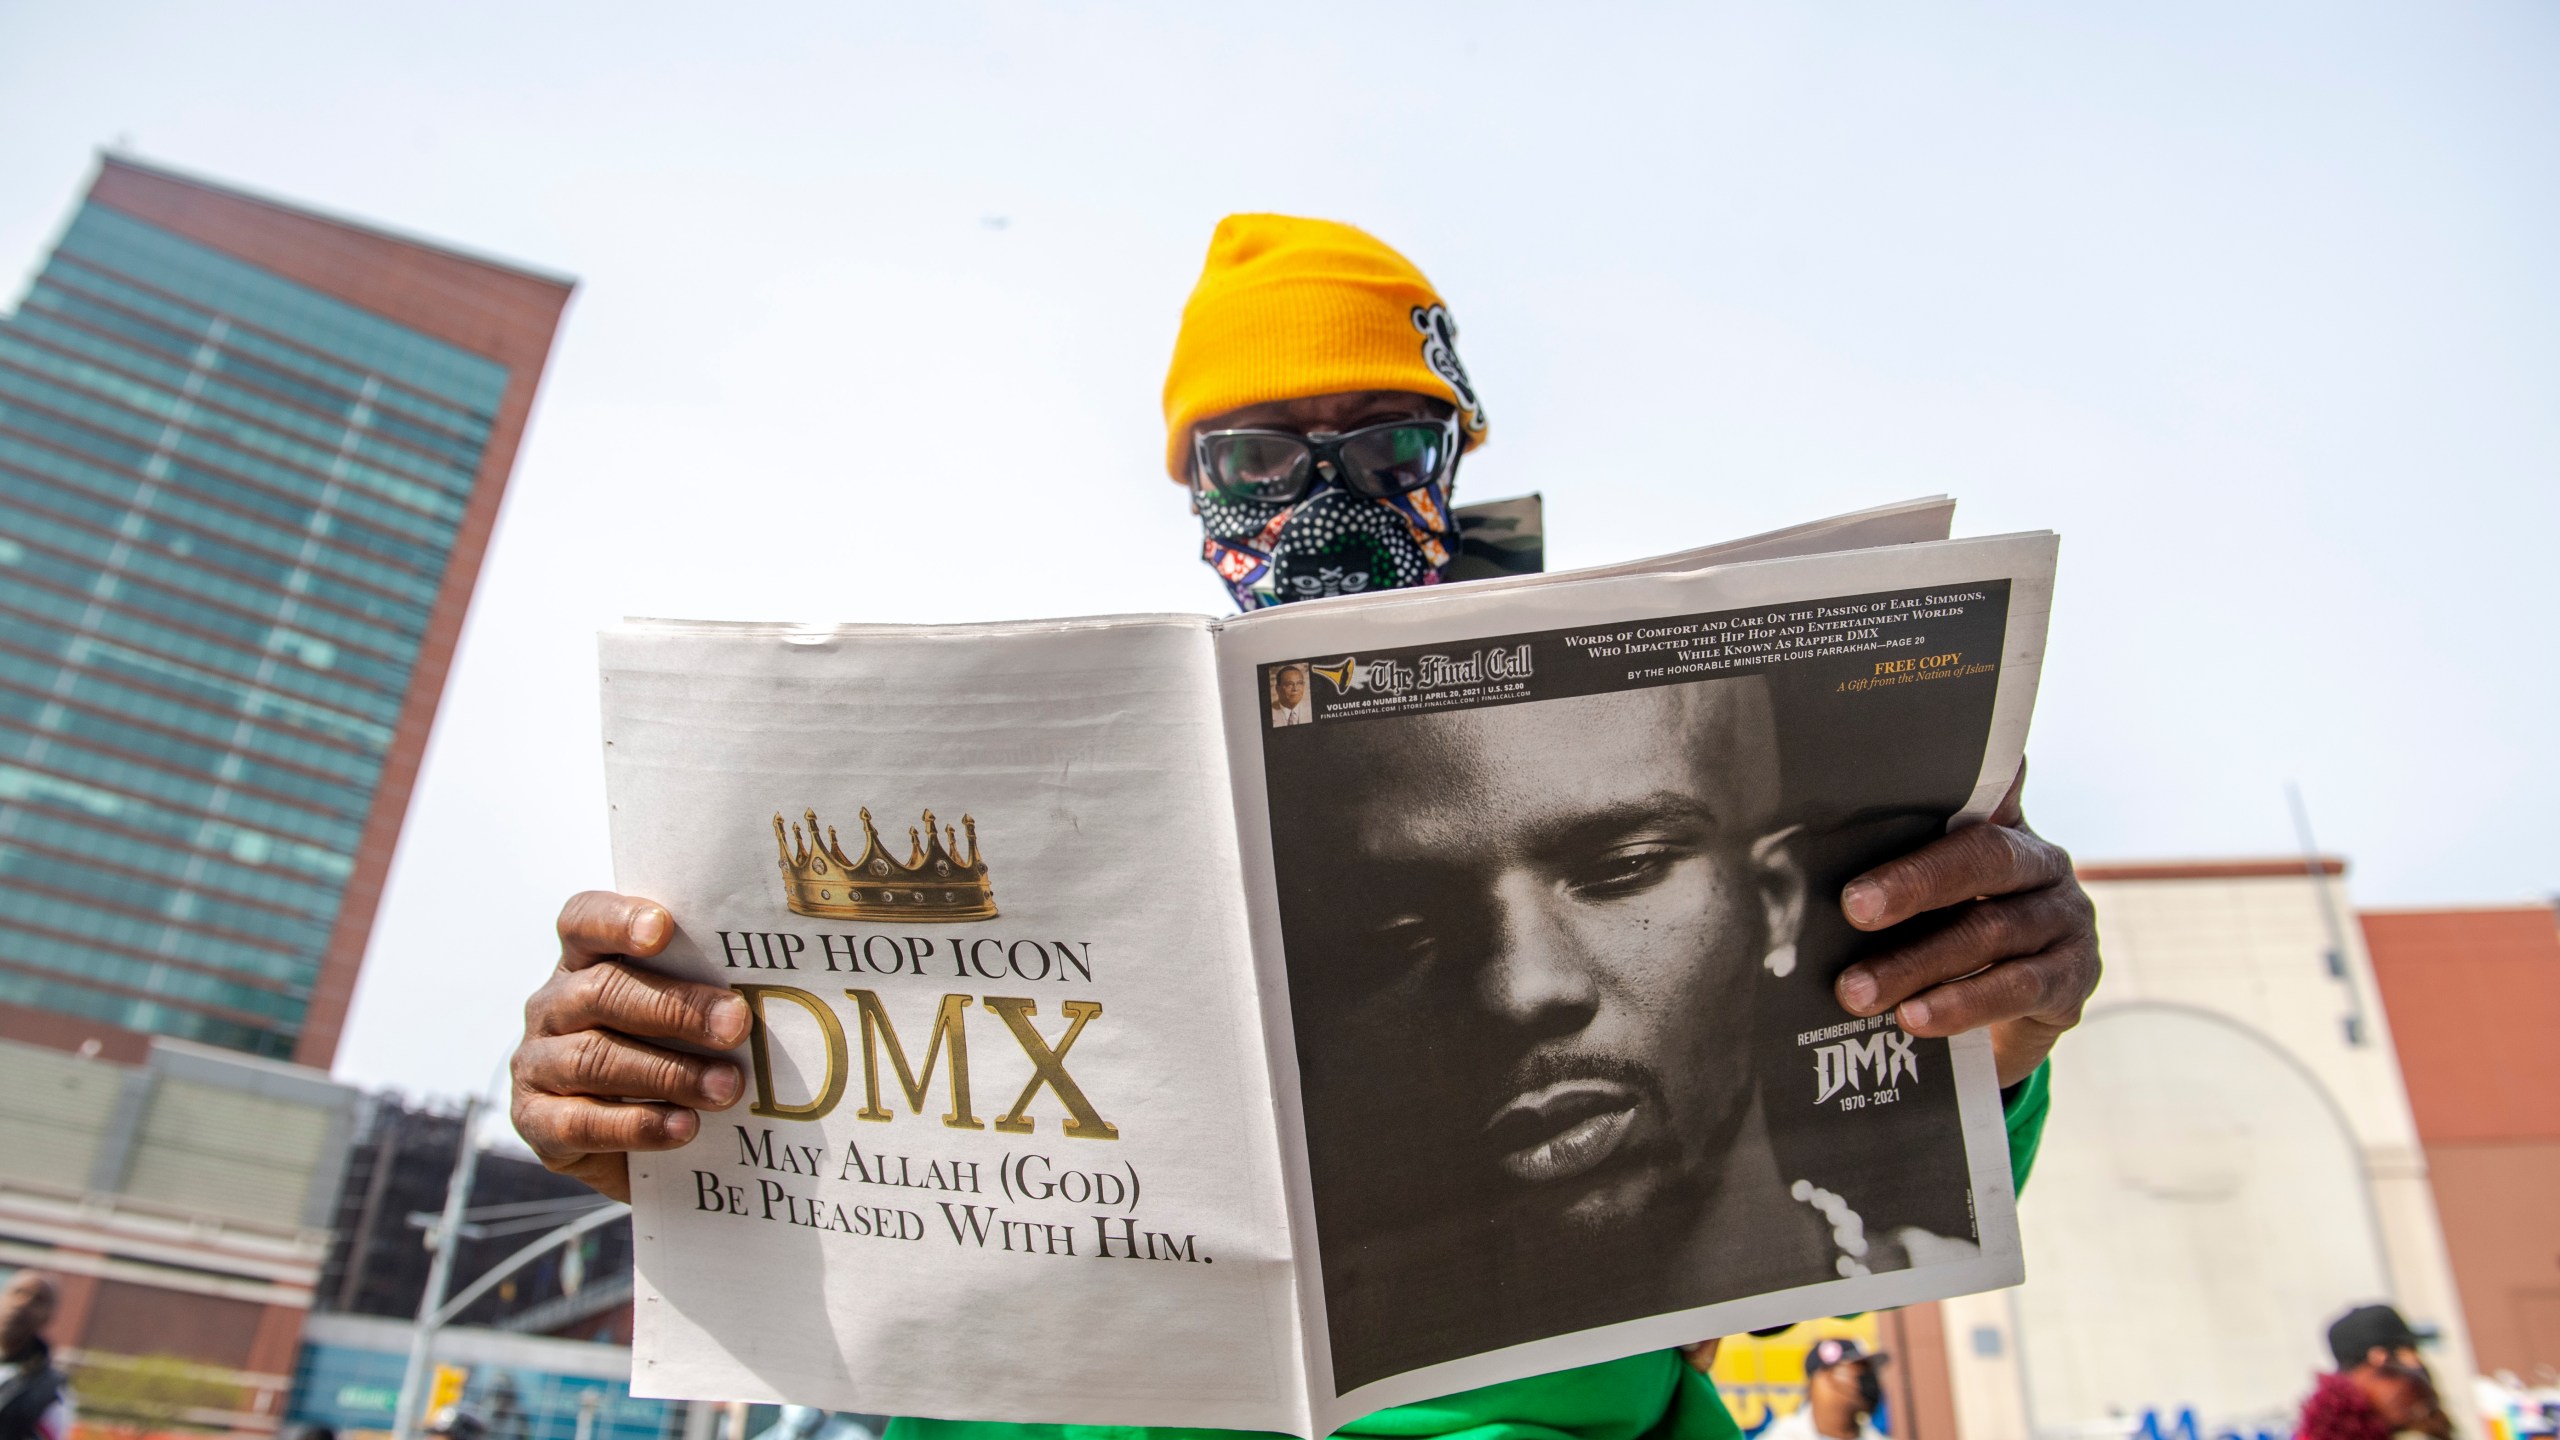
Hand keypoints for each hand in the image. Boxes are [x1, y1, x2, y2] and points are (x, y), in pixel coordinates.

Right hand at [511, 892, 751, 1199]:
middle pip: (603, 991)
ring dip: (669, 1073)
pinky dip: (638, 1124)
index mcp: (584, 964)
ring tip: (726, 1087)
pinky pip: (581, 1122)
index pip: (583, 921)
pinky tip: (684, 1127)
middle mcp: (552, 1006)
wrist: (630, 1148)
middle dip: (675, 1007)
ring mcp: (536, 1064)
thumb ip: (705, 996)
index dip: (617, 920)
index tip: (662, 929)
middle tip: (735, 1024)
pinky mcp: (537, 1122)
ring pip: (594, 1058)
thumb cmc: (665, 1059)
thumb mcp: (680, 1021)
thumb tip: (760, 1000)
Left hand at [1831, 762, 2099, 1087]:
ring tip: (1856, 992)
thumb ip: (1896, 863)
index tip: (1891, 775)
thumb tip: (1800, 854)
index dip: (1951, 777)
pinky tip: (1914, 1018)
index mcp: (2005, 827)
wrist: (2011, 1025)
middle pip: (1983, 858)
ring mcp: (2066, 922)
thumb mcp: (1931, 900)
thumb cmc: (1951, 940)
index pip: (1979, 789)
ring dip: (1916, 964)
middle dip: (1913, 883)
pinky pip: (2016, 988)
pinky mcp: (2071, 982)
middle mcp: (2044, 864)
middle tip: (1851, 908)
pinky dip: (1960, 1004)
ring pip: (1990, 932)